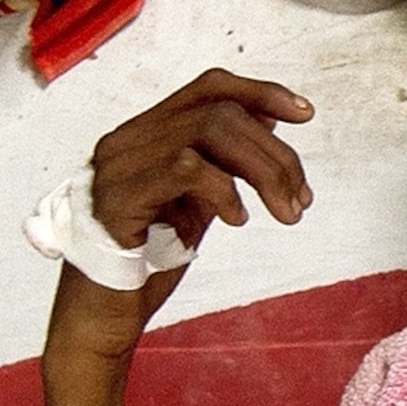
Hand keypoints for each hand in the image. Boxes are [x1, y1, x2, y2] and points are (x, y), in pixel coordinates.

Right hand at [41, 70, 313, 405]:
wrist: (101, 318)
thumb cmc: (147, 262)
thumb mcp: (197, 204)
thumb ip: (223, 163)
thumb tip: (268, 121)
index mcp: (145, 135)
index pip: (209, 87)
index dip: (261, 92)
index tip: (305, 115)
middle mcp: (126, 140)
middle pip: (219, 112)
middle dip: (276, 153)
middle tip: (302, 200)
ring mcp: (117, 167)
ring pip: (207, 133)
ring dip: (263, 172)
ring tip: (285, 213)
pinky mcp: (117, 200)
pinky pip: (184, 169)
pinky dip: (224, 191)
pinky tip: (238, 220)